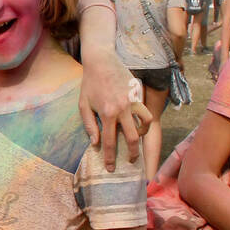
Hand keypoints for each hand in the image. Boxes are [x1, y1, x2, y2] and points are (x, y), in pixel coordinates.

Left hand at [79, 48, 149, 171]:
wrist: (101, 61)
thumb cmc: (89, 84)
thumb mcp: (83, 105)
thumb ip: (90, 125)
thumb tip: (96, 143)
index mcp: (107, 114)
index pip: (110, 142)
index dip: (110, 158)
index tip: (111, 168)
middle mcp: (122, 109)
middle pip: (132, 139)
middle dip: (132, 154)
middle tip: (130, 161)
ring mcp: (133, 101)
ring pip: (146, 124)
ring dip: (142, 135)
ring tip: (136, 140)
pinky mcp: (138, 94)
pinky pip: (146, 111)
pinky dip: (144, 120)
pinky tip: (137, 123)